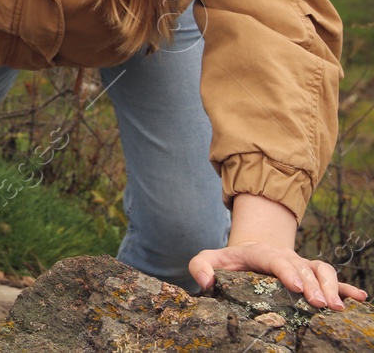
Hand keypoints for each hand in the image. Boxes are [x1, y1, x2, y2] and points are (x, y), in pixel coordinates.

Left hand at [189, 243, 366, 309]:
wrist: (248, 253)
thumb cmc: (229, 261)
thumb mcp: (209, 258)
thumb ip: (200, 265)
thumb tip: (206, 281)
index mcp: (259, 252)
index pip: (274, 259)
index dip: (287, 272)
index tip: (297, 287)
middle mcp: (285, 256)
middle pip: (302, 267)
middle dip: (313, 285)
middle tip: (320, 304)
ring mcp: (300, 264)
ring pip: (321, 269)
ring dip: (332, 286)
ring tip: (337, 306)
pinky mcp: (311, 273)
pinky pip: (332, 277)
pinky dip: (346, 287)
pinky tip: (360, 298)